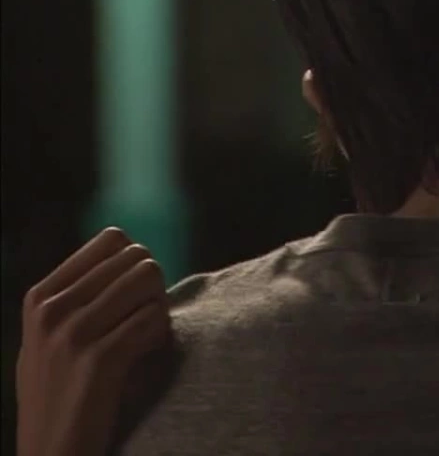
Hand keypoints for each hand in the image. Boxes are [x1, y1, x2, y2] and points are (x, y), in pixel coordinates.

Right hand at [17, 227, 170, 455]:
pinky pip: (154, 319)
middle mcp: (52, 308)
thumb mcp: (52, 336)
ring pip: (149, 281)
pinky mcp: (99, 359)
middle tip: (146, 321)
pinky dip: (162, 336)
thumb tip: (130, 249)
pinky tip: (149, 356)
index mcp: (42, 295)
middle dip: (153, 288)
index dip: (137, 264)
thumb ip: (80, 295)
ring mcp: (72, 333)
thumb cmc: (64, 392)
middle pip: (137, 258)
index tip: (134, 297)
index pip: (112, 239)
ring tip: (147, 339)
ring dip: (159, 310)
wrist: (52, 452)